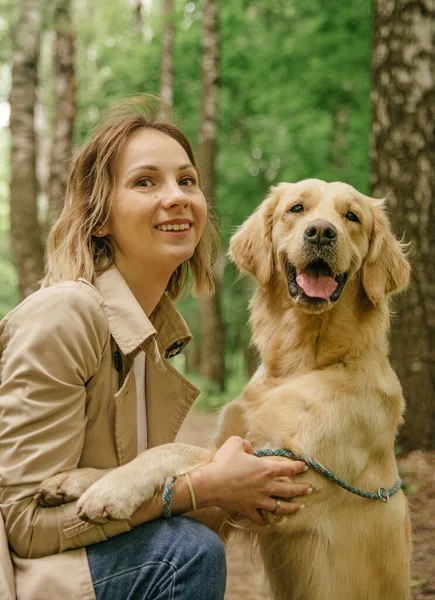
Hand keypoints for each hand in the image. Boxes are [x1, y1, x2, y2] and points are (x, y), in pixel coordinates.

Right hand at [190, 436, 310, 524]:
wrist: (210, 484)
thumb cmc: (223, 462)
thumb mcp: (235, 443)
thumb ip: (246, 444)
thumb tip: (250, 449)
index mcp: (265, 469)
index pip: (287, 468)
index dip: (298, 467)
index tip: (305, 466)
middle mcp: (265, 486)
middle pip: (289, 490)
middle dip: (301, 489)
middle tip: (310, 489)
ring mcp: (258, 500)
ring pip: (280, 506)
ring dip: (292, 507)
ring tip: (300, 507)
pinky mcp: (248, 510)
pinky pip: (260, 518)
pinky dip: (266, 521)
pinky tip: (270, 522)